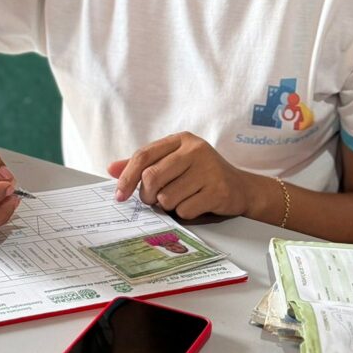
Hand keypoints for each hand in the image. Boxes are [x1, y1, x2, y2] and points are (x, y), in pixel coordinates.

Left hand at [107, 132, 251, 220]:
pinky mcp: (218, 190)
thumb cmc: (201, 175)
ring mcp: (208, 169)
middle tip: (152, 200)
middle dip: (146, 195)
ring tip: (181, 198)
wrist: (240, 187)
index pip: (143, 155)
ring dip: (167, 205)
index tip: (118, 195)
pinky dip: (184, 213)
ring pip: (166, 197)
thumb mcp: (173, 162)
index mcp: (181, 140)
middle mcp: (196, 150)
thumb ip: (144, 164)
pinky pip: (184, 210)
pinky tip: (196, 204)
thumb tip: (111, 169)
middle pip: (151, 177)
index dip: (127, 177)